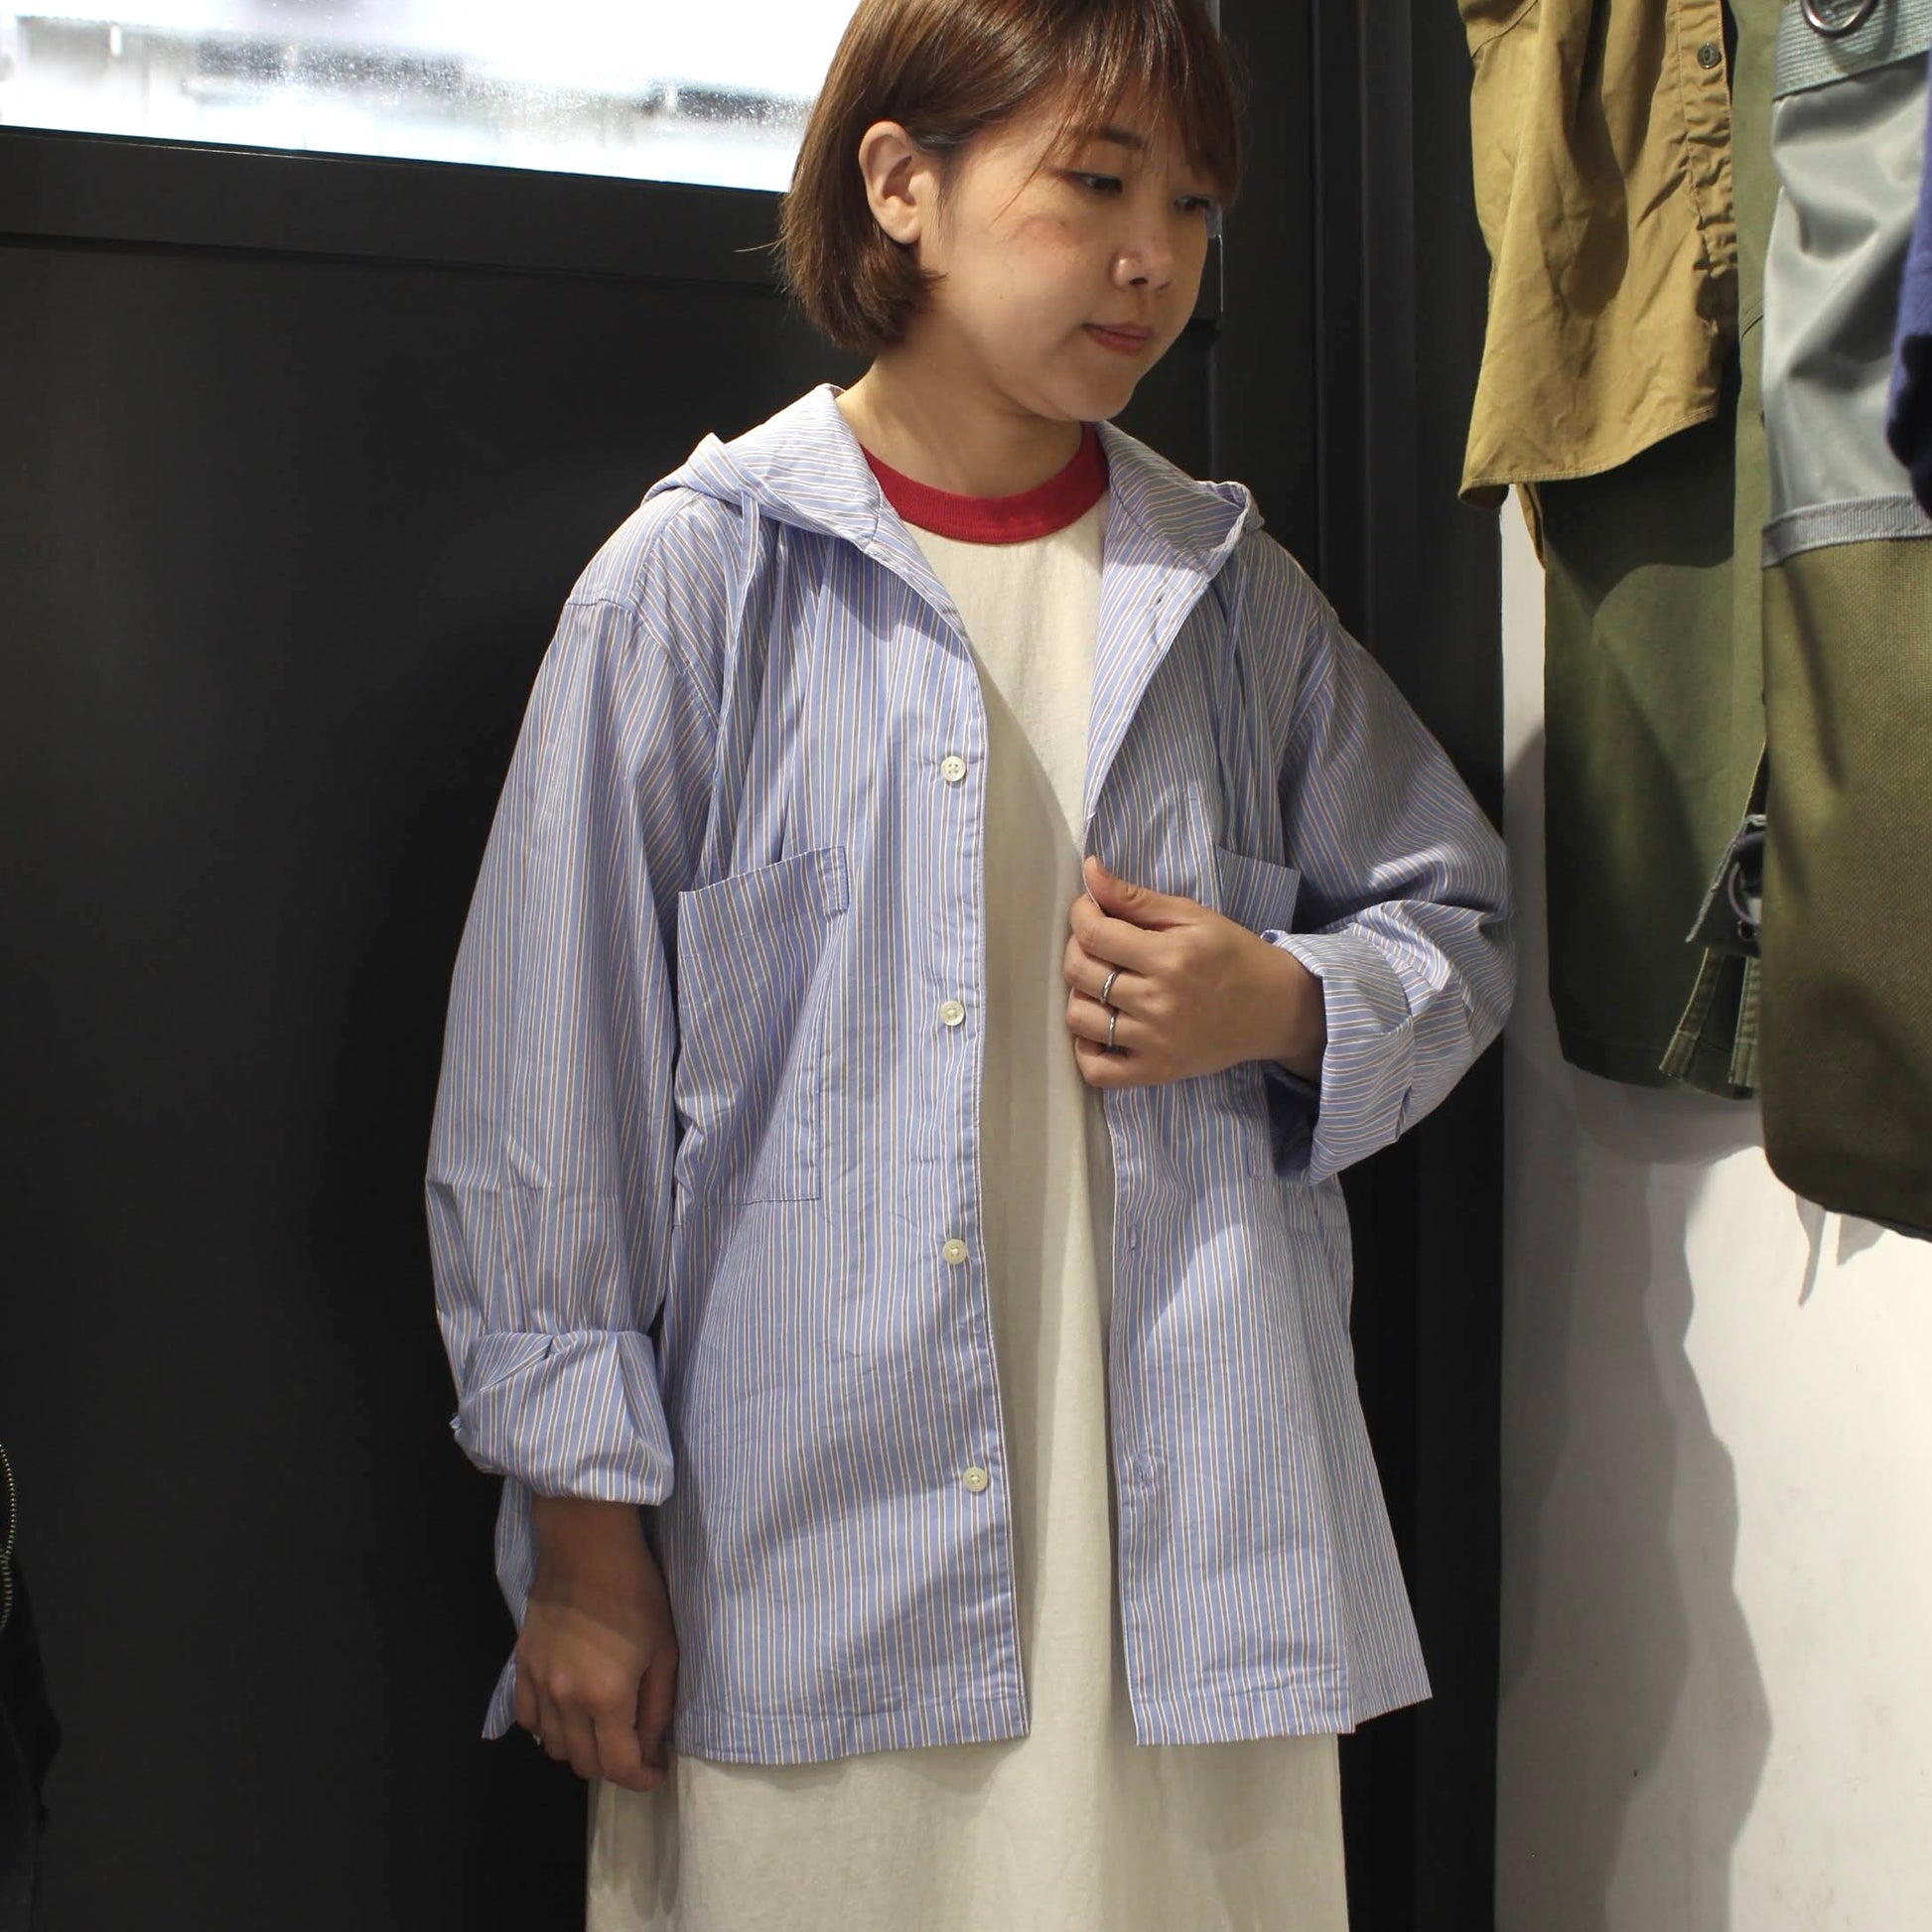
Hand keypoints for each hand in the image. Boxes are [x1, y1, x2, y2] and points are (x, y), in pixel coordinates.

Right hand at [518, 1496, 677, 1792]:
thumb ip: (657, 1708)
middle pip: (584, 1765)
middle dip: (614, 1767)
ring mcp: (538, 1685)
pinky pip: (528, 1720)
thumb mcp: (664, 1651)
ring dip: (581, 1750)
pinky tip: (568, 1713)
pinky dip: (548, 1728)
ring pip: (553, 1748)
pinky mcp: (521, 1667)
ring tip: (603, 1729)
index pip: (619, 1767)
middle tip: (634, 1748)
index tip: (656, 1772)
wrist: (587, 1549)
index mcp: (606, 1698)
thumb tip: (650, 1749)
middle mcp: (566, 1701)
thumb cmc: (636, 1594)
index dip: (642, 1779)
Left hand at [1063, 853, 1325, 1086]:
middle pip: (1080, 973)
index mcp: (1170, 957)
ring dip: (1079, 994)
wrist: (1274, 1009)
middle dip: (1077, 948)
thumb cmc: (1232, 955)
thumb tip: (1090, 869)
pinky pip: (1096, 1070)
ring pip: (1079, 1018)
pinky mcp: (1156, 1071)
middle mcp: (1159, 1001)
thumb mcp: (1192, 916)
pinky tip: (1101, 1026)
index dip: (1080, 915)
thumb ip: (1135, 898)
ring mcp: (1155, 1041)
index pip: (1094, 934)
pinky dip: (1085, 1048)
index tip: (1088, 910)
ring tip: (1101, 983)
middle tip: (1097, 943)